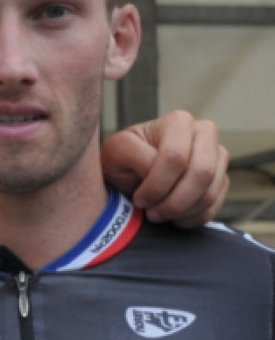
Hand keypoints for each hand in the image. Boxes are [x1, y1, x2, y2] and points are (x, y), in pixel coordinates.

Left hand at [100, 110, 227, 227]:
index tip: (138, 200)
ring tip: (159, 214)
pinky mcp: (221, 178)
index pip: (176, 157)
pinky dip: (193, 218)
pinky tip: (173, 218)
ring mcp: (217, 156)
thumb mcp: (118, 152)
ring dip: (182, 212)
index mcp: (178, 122)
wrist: (131, 170)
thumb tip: (155, 170)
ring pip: (210, 191)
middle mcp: (204, 133)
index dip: (156, 185)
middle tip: (152, 213)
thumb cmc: (123, 159)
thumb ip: (136, 156)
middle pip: (202, 173)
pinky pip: (215, 204)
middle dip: (174, 202)